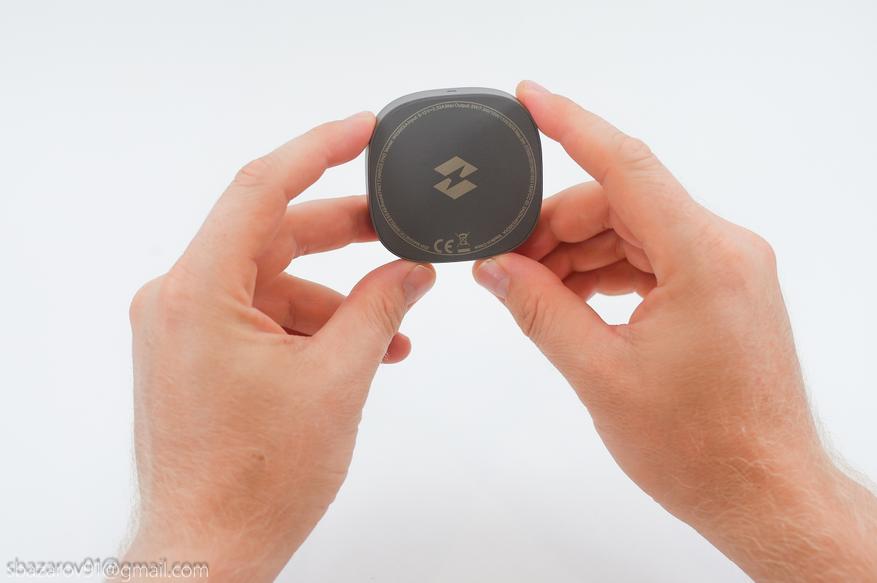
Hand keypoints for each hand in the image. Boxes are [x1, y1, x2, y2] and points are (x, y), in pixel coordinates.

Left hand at [124, 113, 434, 581]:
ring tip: (395, 324)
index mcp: (197, 291)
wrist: (210, 552)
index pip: (260, 189)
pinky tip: (362, 351)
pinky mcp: (198, 355)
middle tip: (400, 225)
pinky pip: (263, 317)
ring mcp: (185, 329)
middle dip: (343, 233)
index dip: (319, 149)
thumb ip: (379, 309)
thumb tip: (413, 271)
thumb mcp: (338, 381)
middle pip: (272, 235)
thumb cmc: (257, 481)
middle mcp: (179, 299)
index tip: (365, 129)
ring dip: (336, 298)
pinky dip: (312, 326)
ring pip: (274, 282)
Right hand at [474, 82, 876, 580]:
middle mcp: (725, 248)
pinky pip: (653, 256)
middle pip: (622, 203)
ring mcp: (727, 267)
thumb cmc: (699, 448)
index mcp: (704, 258)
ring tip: (531, 290)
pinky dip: (607, 271)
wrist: (763, 492)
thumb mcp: (602, 375)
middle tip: (504, 262)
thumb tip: (495, 269)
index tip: (529, 99)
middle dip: (555, 226)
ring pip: (634, 230)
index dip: (571, 126)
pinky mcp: (721, 288)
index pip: (627, 167)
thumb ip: (542, 310)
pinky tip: (572, 299)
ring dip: (578, 253)